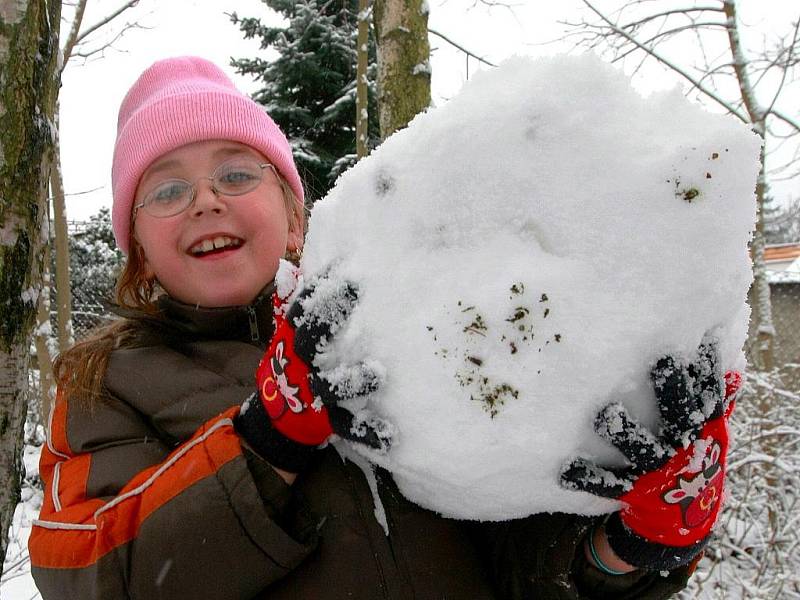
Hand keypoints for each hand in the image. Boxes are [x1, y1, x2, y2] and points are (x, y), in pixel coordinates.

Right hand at [237, 269, 391, 472]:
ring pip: (329, 389)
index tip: (344, 270)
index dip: (317, 289)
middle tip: (353, 293)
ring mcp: (314, 394)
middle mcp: (301, 365)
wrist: (278, 418)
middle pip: (309, 341)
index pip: (300, 311)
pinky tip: (389, 433)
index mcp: (293, 340)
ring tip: (376, 374)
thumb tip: (290, 268)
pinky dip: (367, 432)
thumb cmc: (295, 364)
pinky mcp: (328, 421)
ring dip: (351, 382)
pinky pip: (347, 427)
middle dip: (328, 318)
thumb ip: (294, 302)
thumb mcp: (290, 334)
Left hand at [560, 337, 740, 569]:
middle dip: (672, 391)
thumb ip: (720, 402)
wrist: (683, 520)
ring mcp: (657, 471)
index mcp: (703, 434)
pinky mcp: (633, 490)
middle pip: (679, 417)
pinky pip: (608, 484)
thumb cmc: (695, 461)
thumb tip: (734, 365)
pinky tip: (565, 470)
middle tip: (662, 362)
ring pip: (641, 449)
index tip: (702, 338)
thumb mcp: (713, 435)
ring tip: (605, 414)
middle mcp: (682, 450)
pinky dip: (587, 478)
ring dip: (624, 431)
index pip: (709, 398)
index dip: (707, 371)